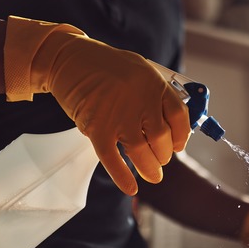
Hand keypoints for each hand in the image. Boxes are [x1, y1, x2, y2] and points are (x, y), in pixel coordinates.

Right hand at [3, 16, 189, 194]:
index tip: (178, 145)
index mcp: (154, 83)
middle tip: (160, 160)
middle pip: (162, 138)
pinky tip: (131, 188)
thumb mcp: (138, 69)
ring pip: (142, 152)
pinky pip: (113, 159)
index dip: (181, 136)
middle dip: (163, 154)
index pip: (179, 116)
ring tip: (153, 175)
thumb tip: (172, 123)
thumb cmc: (103, 65)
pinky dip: (122, 176)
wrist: (66, 59)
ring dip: (150, 168)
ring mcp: (119, 115)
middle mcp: (140, 100)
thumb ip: (155, 93)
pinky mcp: (97, 128)